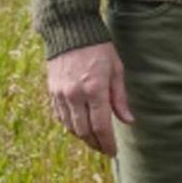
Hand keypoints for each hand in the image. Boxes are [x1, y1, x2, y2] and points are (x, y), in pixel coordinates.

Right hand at [47, 41, 133, 156]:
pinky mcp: (52, 92)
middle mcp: (75, 95)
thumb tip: (129, 121)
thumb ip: (120, 98)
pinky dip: (70, 126)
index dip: (107, 143)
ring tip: (94, 141)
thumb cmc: (99, 48)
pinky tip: (80, 127)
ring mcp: (61, 94)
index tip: (113, 152)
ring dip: (83, 138)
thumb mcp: (116, 69)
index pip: (101, 126)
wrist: (71, 31)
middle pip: (84, 131)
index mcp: (95, 89)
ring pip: (70, 127)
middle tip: (105, 149)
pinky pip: (60, 117)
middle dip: (95, 144)